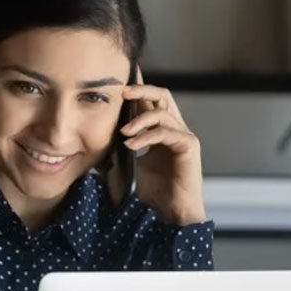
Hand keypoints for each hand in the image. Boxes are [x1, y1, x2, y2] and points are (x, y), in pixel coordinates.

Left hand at [120, 67, 207, 225]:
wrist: (172, 212)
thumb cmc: (155, 192)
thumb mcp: (133, 163)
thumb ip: (126, 145)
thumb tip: (101, 135)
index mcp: (163, 130)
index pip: (152, 101)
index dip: (139, 87)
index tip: (122, 78)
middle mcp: (176, 129)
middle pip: (163, 95)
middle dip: (142, 89)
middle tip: (122, 92)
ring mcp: (184, 136)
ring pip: (162, 112)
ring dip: (139, 119)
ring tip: (124, 132)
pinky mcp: (189, 145)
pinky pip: (165, 131)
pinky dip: (146, 135)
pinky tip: (132, 145)